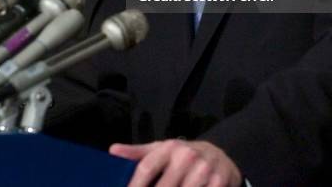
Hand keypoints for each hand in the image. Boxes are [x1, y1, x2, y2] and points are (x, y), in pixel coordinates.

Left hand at [109, 139, 241, 186]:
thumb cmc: (181, 156)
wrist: (218, 155)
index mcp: (169, 147)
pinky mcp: (219, 182)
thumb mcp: (160, 150)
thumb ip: (137, 153)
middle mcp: (187, 156)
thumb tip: (112, 150)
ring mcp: (204, 169)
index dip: (135, 186)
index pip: (146, 167)